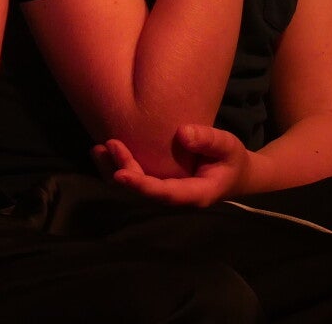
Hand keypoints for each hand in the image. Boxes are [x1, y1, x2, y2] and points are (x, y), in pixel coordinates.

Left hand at [91, 124, 251, 207]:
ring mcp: (165, 192)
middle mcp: (175, 198)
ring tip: (97, 149)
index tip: (122, 175)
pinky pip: (135, 180)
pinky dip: (117, 167)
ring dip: (113, 170)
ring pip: (134, 189)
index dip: (142, 186)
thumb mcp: (229, 146)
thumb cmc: (231, 159)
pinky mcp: (158, 183)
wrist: (235, 173)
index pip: (164, 194)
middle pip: (143, 191)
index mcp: (195, 194)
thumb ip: (209, 140)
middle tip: (110, 145)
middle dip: (124, 170)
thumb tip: (182, 133)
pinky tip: (102, 151)